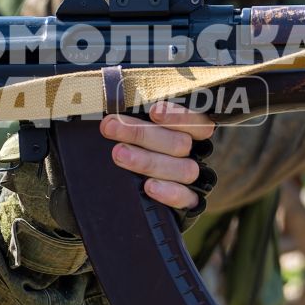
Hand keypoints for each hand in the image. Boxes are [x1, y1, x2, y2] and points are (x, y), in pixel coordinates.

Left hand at [100, 101, 217, 211]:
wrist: (129, 191)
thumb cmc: (131, 143)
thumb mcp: (131, 124)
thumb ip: (130, 113)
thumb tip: (107, 102)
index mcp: (188, 130)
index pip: (197, 120)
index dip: (179, 116)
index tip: (154, 111)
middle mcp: (194, 153)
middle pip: (180, 143)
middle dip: (143, 134)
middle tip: (111, 127)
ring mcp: (191, 179)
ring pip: (184, 169)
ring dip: (149, 160)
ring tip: (118, 154)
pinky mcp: (188, 203)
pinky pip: (187, 199)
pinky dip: (169, 192)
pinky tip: (149, 187)